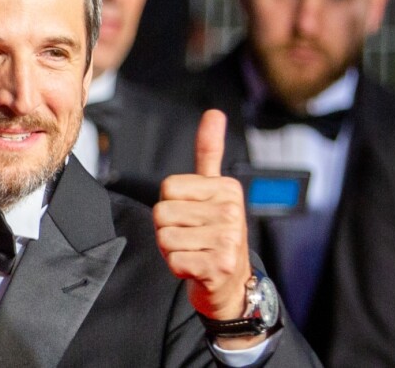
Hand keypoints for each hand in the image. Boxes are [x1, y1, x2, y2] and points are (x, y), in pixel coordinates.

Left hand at [154, 109, 251, 320]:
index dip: (172, 203)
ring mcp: (227, 239)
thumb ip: (210, 150)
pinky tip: (196, 266)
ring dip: (172, 248)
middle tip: (192, 235)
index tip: (192, 213)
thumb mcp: (215, 188)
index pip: (168, 187)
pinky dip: (178, 267)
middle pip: (162, 212)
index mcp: (226, 187)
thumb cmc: (216, 229)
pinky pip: (172, 260)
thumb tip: (213, 113)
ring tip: (194, 249)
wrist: (232, 280)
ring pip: (165, 236)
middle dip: (170, 227)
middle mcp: (231, 210)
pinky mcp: (217, 265)